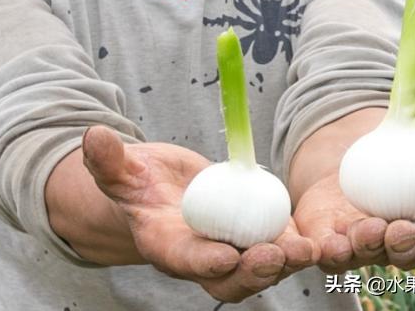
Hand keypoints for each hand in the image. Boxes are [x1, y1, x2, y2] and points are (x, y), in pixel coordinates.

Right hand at [82, 125, 318, 302]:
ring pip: (260, 267)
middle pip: (230, 279)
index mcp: (166, 245)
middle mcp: (201, 258)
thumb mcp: (122, 170)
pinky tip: (321, 236)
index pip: (185, 260)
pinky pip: (277, 245)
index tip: (224, 256)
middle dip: (254, 272)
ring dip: (286, 262)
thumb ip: (110, 161)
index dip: (204, 261)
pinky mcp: (252, 236)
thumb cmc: (137, 181)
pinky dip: (298, 245)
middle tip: (276, 255)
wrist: (158, 190)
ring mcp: (230, 250)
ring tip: (309, 250)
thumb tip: (93, 135)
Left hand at [292, 110, 414, 271]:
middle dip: (403, 244)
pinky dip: (326, 249)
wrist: (356, 150)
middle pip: (406, 251)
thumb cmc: (407, 150)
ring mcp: (365, 244)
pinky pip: (327, 251)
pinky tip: (323, 243)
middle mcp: (401, 239)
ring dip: (365, 245)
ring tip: (362, 230)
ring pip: (366, 253)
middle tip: (398, 229)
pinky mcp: (331, 240)